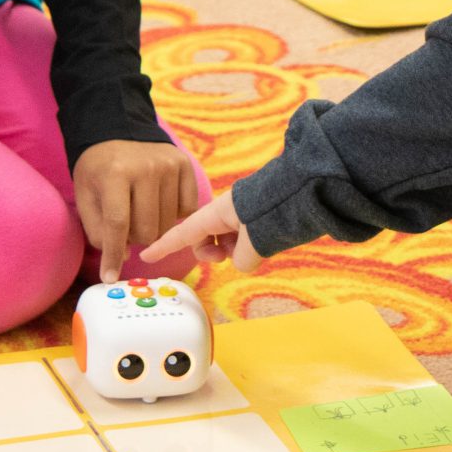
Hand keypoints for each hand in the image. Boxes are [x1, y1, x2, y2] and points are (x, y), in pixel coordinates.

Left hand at [72, 140, 204, 281]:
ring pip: (167, 225)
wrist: (118, 129)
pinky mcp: (185, 165)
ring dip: (153, 228)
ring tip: (141, 213)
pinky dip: (174, 215)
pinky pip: (187, 209)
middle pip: (147, 230)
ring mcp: (169, 165)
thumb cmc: (98, 168)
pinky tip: (160, 205)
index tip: (109, 278)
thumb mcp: (85, 195)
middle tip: (126, 225)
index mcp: (115, 173)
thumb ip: (97, 229)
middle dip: (134, 238)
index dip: (113, 255)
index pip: (117, 224)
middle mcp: (146, 168)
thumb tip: (120, 257)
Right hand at [146, 188, 266, 273]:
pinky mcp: (256, 216)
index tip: (145, 255)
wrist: (306, 189)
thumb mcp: (255, 242)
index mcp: (217, 212)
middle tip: (225, 257)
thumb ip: (242, 259)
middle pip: (204, 238)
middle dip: (211, 252)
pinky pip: (241, 236)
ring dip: (232, 250)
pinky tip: (261, 245)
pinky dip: (246, 245)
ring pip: (224, 239)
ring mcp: (241, 213)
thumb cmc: (277, 211)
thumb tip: (243, 262)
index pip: (183, 233)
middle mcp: (225, 211)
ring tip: (251, 249)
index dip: (163, 246)